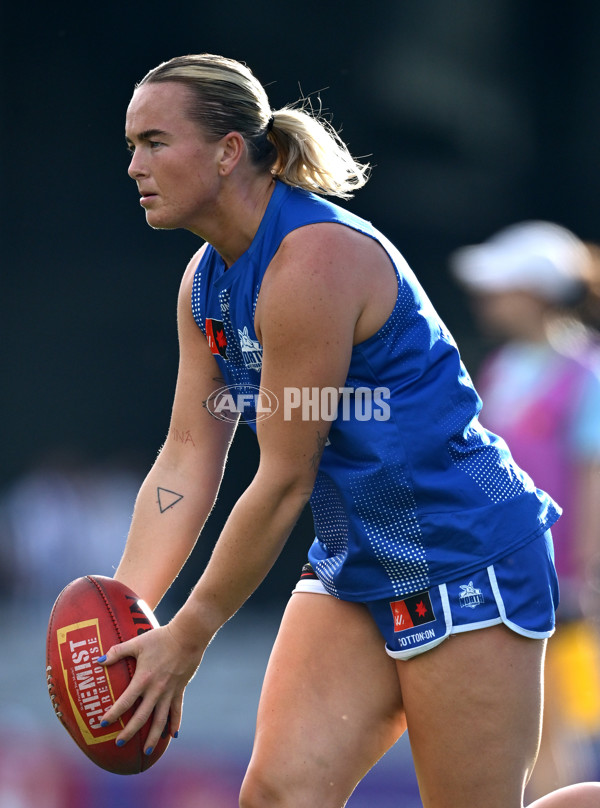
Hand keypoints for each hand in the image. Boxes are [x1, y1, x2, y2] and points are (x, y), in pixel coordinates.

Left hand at [98, 622, 205, 753]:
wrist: (188, 636)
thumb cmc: (161, 637)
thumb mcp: (137, 642)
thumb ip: (117, 652)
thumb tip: (98, 661)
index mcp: (144, 679)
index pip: (125, 702)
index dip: (113, 714)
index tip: (103, 724)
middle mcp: (157, 689)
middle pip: (141, 717)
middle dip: (129, 732)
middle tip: (119, 743)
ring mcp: (170, 692)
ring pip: (161, 720)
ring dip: (153, 737)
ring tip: (146, 751)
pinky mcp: (180, 690)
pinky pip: (177, 711)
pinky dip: (175, 724)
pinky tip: (172, 736)